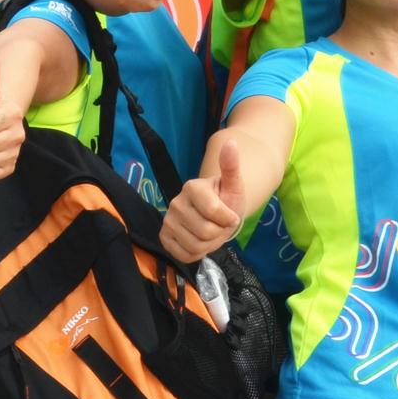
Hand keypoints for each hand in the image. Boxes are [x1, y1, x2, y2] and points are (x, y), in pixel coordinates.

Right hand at [162, 137, 247, 260]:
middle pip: (206, 232)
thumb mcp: (233, 184)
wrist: (215, 214)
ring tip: (210, 233)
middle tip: (219, 226)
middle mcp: (175, 202)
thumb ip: (231, 166)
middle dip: (219, 233)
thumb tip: (232, 142)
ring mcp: (167, 221)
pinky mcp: (163, 237)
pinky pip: (184, 255)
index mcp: (192, 187)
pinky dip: (196, 254)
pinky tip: (199, 241)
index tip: (231, 215)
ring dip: (210, 245)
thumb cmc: (225, 199)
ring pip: (196, 246)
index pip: (215, 212)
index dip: (229, 219)